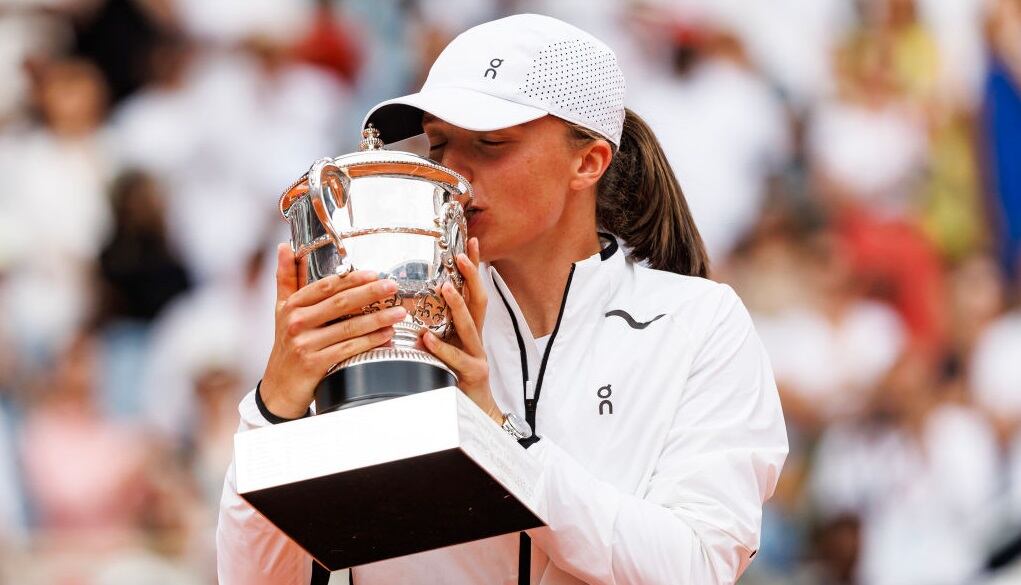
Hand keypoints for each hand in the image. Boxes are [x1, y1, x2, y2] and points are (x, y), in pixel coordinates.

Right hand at [261, 243, 407, 418]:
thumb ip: (286, 279)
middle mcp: (296, 322)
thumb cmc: (286, 346)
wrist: (278, 388)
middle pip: (341, 303)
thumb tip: (284, 247)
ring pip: (348, 327)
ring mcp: (305, 344)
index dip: (352, 279)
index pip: (326, 286)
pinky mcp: (314, 364)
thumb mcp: (281, 310)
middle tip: (392, 287)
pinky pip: (348, 349)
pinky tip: (386, 335)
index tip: (374, 273)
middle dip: (370, 294)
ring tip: (398, 312)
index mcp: (293, 305)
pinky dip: (370, 341)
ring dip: (377, 319)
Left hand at [421, 238, 501, 423]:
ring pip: (470, 325)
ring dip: (458, 305)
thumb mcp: (449, 347)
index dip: (473, 267)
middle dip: (471, 276)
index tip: (469, 241)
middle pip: (479, 300)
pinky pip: (456, 358)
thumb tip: (417, 306)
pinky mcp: (472, 374)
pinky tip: (428, 338)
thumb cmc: (458, 377)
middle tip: (460, 255)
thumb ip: (438, 327)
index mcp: (470, 328)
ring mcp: (477, 354)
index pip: (474, 290)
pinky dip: (441, 347)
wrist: (477, 411)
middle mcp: (476, 337)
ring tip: (445, 287)